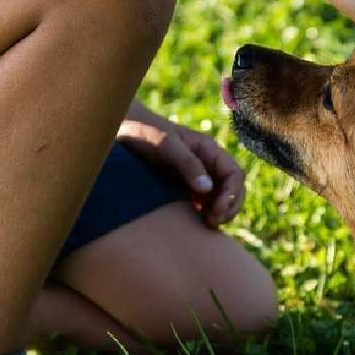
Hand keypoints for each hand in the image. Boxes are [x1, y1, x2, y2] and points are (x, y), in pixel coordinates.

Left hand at [118, 109, 245, 226]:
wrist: (119, 129)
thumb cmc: (143, 132)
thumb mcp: (166, 146)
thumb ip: (187, 164)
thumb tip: (207, 188)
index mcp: (208, 150)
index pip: (234, 174)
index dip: (232, 194)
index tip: (217, 210)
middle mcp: (206, 164)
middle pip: (233, 188)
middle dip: (229, 207)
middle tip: (213, 222)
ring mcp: (196, 176)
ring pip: (220, 198)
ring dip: (220, 213)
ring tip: (206, 224)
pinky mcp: (183, 187)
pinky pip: (203, 204)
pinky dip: (205, 214)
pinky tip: (195, 223)